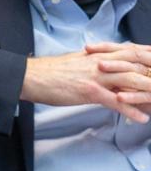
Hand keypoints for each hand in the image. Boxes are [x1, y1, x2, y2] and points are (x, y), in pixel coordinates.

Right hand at [20, 46, 150, 121]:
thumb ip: (93, 63)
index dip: (148, 56)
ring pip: (131, 82)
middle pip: (137, 66)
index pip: (132, 52)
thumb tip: (102, 67)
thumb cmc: (50, 72)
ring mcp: (97, 76)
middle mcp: (102, 63)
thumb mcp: (76, 62)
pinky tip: (141, 118)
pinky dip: (131, 111)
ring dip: (148, 92)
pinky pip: (116, 102)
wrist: (31, 77)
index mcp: (99, 55)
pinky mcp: (90, 91)